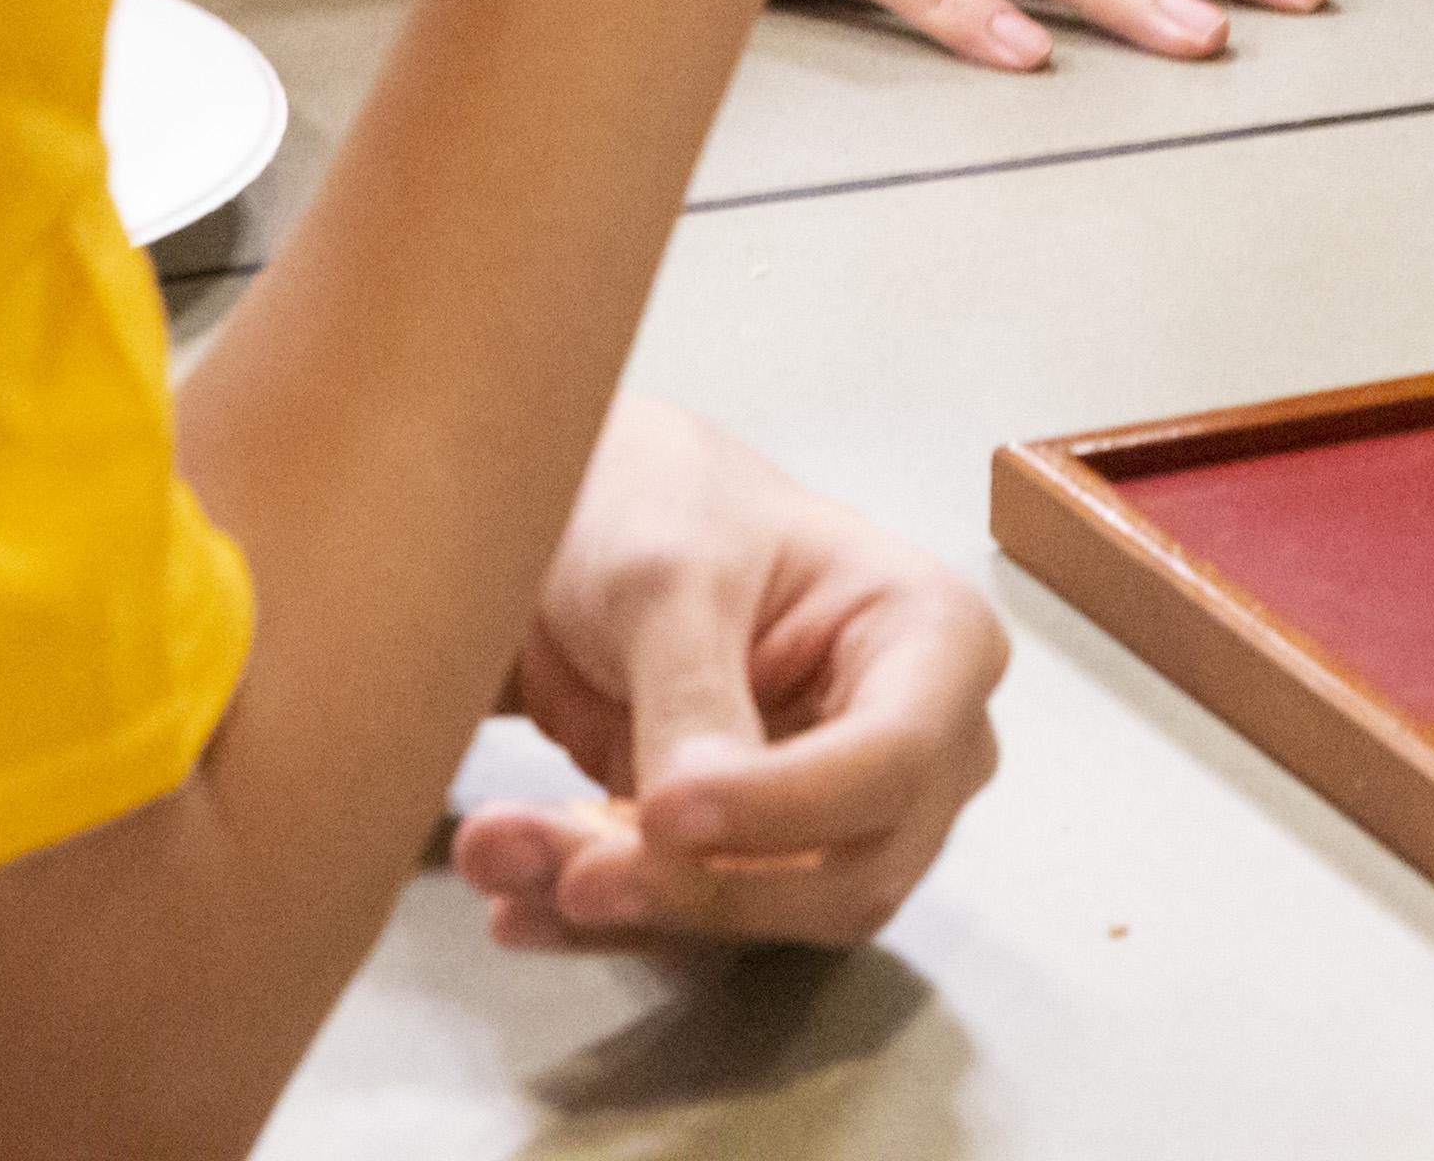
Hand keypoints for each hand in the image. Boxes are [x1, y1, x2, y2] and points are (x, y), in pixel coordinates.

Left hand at [453, 397, 1007, 951]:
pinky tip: (515, 902)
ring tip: (499, 853)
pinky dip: (593, 922)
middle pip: (845, 875)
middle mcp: (916, 744)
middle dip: (698, 882)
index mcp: (934, 640)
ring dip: (624, 905)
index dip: (785, 805)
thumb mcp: (670, 575)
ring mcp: (840, 814)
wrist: (584, 524)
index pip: (892, 758)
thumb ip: (692, 694)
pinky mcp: (755, 862)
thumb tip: (692, 826)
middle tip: (573, 869)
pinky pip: (688, 926)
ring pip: (759, 919)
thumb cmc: (665, 506)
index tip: (663, 810)